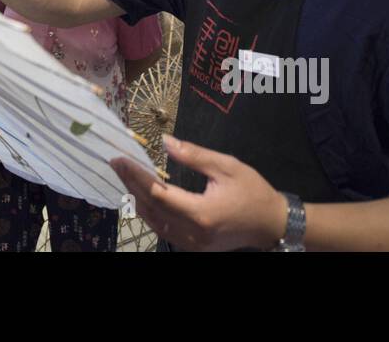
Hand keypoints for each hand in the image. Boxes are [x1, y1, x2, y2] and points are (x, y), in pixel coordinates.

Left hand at [110, 135, 286, 251]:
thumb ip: (194, 155)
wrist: (272, 223)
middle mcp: (192, 233)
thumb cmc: (252, 191)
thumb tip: (165, 142)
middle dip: (131, 185)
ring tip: (125, 177)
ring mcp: (192, 244)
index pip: (158, 193)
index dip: (136, 176)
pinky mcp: (194, 247)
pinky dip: (150, 213)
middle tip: (116, 164)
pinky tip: (142, 197)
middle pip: (151, 209)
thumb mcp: (226, 166)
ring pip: (154, 223)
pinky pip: (164, 230)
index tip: (120, 158)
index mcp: (201, 212)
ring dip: (137, 200)